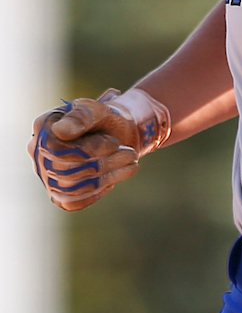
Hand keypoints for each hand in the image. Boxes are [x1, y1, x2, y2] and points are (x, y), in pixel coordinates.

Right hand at [28, 88, 170, 211]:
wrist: (114, 135)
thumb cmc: (103, 119)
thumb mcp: (98, 110)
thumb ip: (82, 116)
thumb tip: (60, 130)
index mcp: (43, 127)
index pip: (57, 148)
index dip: (89, 149)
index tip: (114, 143)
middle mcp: (39, 153)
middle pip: (65, 170)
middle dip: (103, 163)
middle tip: (130, 154)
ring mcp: (47, 175)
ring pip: (72, 188)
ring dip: (106, 176)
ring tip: (129, 161)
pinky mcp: (59, 194)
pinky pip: (74, 202)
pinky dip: (98, 191)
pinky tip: (115, 176)